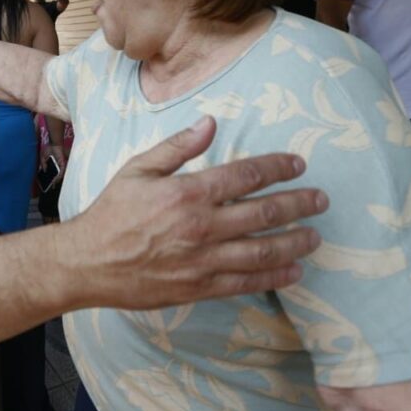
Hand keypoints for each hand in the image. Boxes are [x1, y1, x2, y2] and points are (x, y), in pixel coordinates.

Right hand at [42, 144, 65, 185]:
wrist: (53, 143)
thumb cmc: (49, 149)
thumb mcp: (43, 158)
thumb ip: (43, 164)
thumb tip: (44, 171)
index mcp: (51, 164)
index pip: (50, 173)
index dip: (48, 178)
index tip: (46, 184)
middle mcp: (56, 166)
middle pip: (55, 175)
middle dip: (53, 181)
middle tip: (50, 187)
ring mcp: (60, 165)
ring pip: (59, 175)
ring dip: (56, 180)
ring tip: (52, 185)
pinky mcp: (63, 163)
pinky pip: (61, 171)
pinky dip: (59, 176)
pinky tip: (56, 179)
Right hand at [55, 116, 326, 309]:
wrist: (88, 262)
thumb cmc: (112, 212)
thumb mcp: (138, 169)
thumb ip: (177, 147)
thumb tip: (211, 123)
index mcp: (188, 192)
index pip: (246, 175)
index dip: (278, 167)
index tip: (298, 164)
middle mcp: (201, 226)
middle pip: (263, 213)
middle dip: (298, 204)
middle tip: (321, 200)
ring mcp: (203, 260)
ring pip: (262, 250)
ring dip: (294, 242)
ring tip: (315, 236)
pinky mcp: (200, 287)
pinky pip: (246, 282)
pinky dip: (274, 277)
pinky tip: (293, 271)